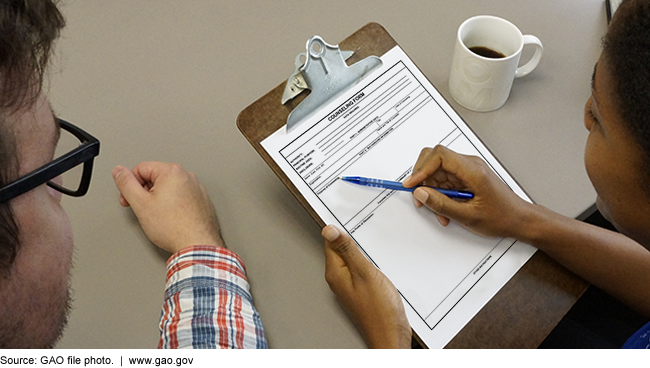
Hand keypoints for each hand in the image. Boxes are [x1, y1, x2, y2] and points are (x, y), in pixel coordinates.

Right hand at [112, 162, 223, 253]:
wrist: (197, 245)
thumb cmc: (173, 227)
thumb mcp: (140, 203)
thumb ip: (126, 184)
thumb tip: (119, 171)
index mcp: (172, 171)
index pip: (140, 169)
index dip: (130, 185)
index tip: (128, 200)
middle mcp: (187, 176)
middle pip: (155, 178)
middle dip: (144, 193)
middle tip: (144, 210)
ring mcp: (196, 188)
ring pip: (168, 188)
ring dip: (158, 200)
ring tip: (160, 217)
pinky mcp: (201, 200)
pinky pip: (180, 197)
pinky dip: (172, 205)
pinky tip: (171, 219)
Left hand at [322, 225, 411, 348]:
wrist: (391, 335)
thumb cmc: (380, 310)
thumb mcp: (364, 272)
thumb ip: (347, 250)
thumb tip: (329, 230)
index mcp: (335, 272)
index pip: (330, 242)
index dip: (339, 229)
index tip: (348, 216)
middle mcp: (338, 279)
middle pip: (340, 249)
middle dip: (351, 239)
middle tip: (362, 228)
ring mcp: (349, 286)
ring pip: (351, 259)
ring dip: (360, 250)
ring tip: (370, 244)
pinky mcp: (361, 290)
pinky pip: (359, 269)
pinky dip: (367, 262)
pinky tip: (376, 262)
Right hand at [402, 145, 533, 238]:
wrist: (519, 219)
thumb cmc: (502, 217)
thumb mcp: (468, 216)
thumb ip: (441, 204)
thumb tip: (421, 193)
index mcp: (473, 170)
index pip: (439, 155)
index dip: (421, 168)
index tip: (413, 184)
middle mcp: (470, 165)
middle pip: (434, 160)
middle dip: (423, 180)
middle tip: (421, 198)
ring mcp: (468, 170)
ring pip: (437, 172)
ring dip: (432, 191)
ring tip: (440, 211)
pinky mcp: (466, 177)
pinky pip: (445, 180)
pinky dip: (440, 194)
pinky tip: (447, 209)